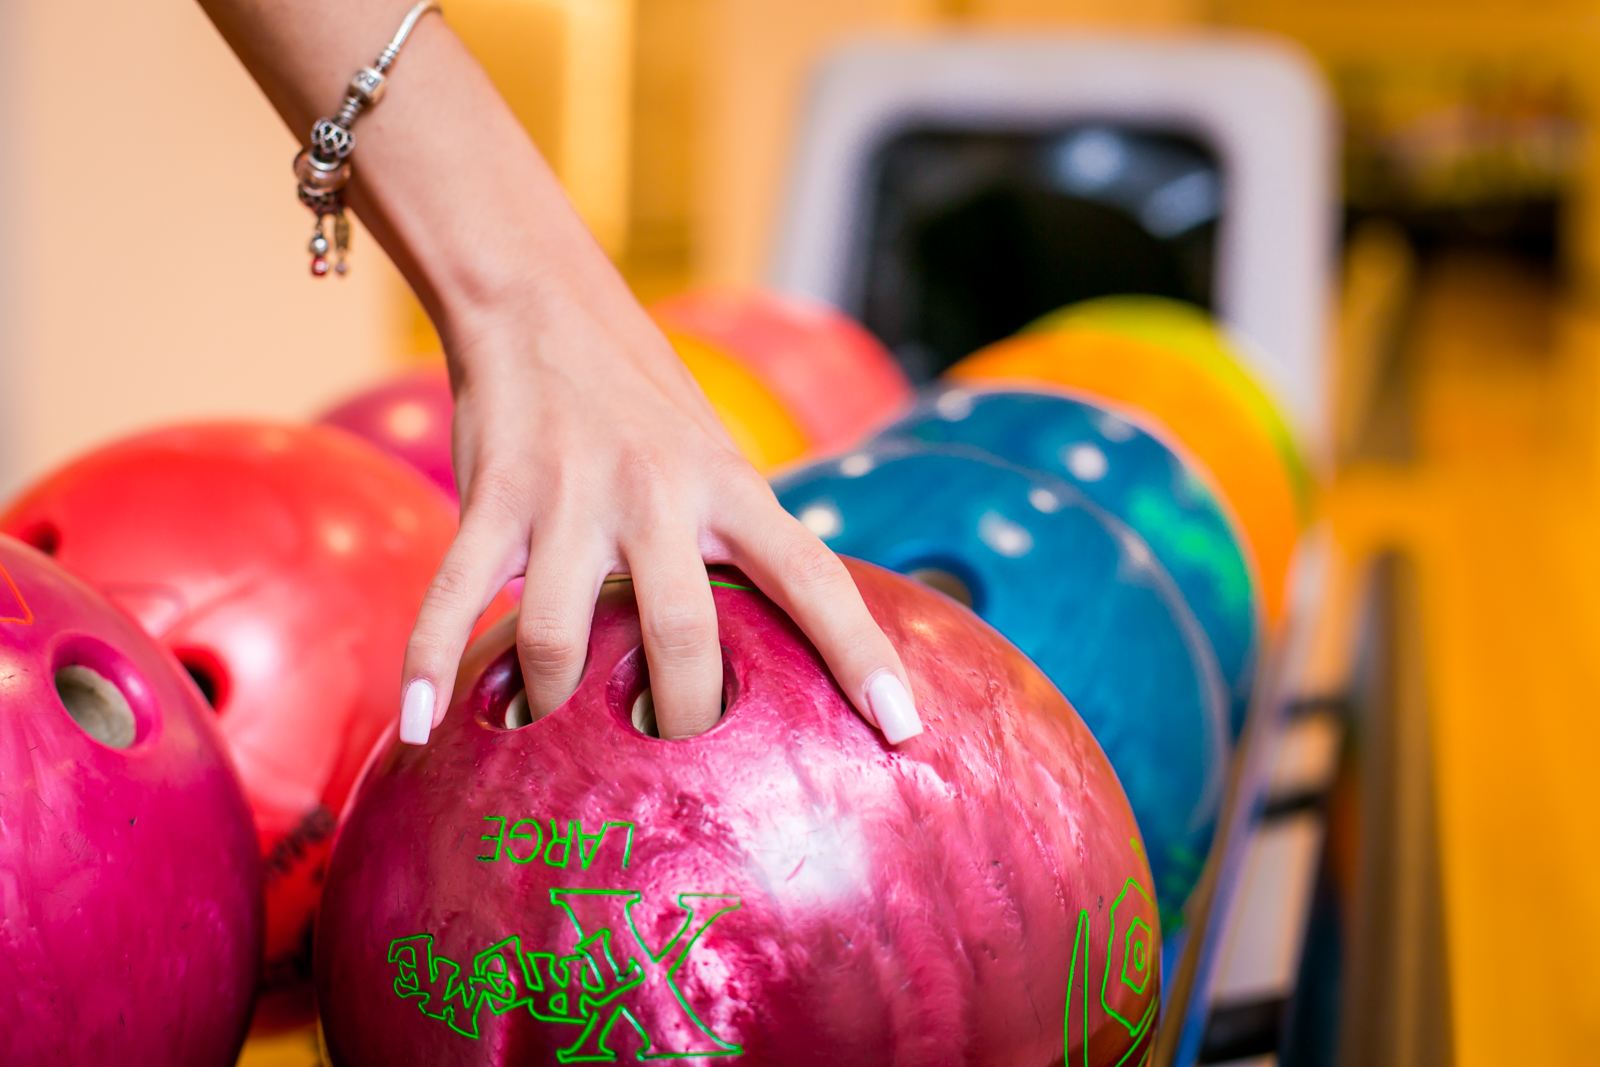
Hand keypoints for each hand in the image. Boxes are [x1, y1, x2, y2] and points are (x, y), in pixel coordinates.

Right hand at [396, 287, 923, 745]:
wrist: (541, 304)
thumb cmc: (644, 403)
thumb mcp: (718, 459)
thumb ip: (744, 542)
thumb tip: (781, 648)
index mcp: (731, 486)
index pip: (813, 577)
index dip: (862, 655)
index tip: (904, 728)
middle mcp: (658, 493)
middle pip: (684, 634)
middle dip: (684, 717)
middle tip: (678, 760)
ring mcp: (570, 497)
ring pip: (560, 637)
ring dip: (557, 708)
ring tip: (554, 745)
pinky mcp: (492, 498)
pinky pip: (455, 597)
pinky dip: (432, 666)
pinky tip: (420, 728)